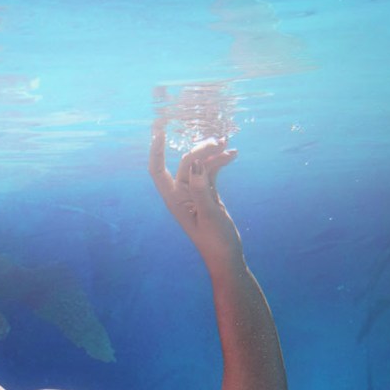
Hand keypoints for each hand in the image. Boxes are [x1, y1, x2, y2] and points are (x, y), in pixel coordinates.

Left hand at [149, 118, 242, 265]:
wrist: (228, 257)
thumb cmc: (215, 241)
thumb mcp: (209, 215)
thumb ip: (201, 189)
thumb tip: (197, 164)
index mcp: (174, 199)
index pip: (157, 170)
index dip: (156, 151)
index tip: (160, 132)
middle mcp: (181, 194)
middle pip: (186, 163)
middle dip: (200, 150)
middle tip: (218, 142)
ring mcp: (195, 192)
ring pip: (200, 164)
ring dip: (212, 153)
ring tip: (227, 144)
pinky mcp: (208, 193)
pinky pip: (211, 171)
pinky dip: (220, 162)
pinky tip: (232, 155)